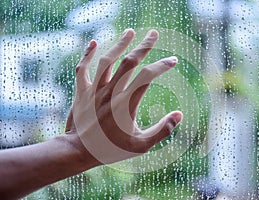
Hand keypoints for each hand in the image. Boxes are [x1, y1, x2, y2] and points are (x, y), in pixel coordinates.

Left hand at [66, 29, 182, 164]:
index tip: (173, 60)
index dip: (162, 65)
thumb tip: (179, 115)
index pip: (148, 76)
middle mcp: (111, 92)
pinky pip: (83, 69)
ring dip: (120, 44)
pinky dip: (88, 55)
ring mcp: (95, 90)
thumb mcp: (140, 145)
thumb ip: (162, 130)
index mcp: (127, 103)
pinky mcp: (82, 92)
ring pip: (107, 60)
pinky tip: (94, 42)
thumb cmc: (110, 150)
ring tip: (130, 31)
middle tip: (154, 33)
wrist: (79, 152)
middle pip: (129, 62)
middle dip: (144, 45)